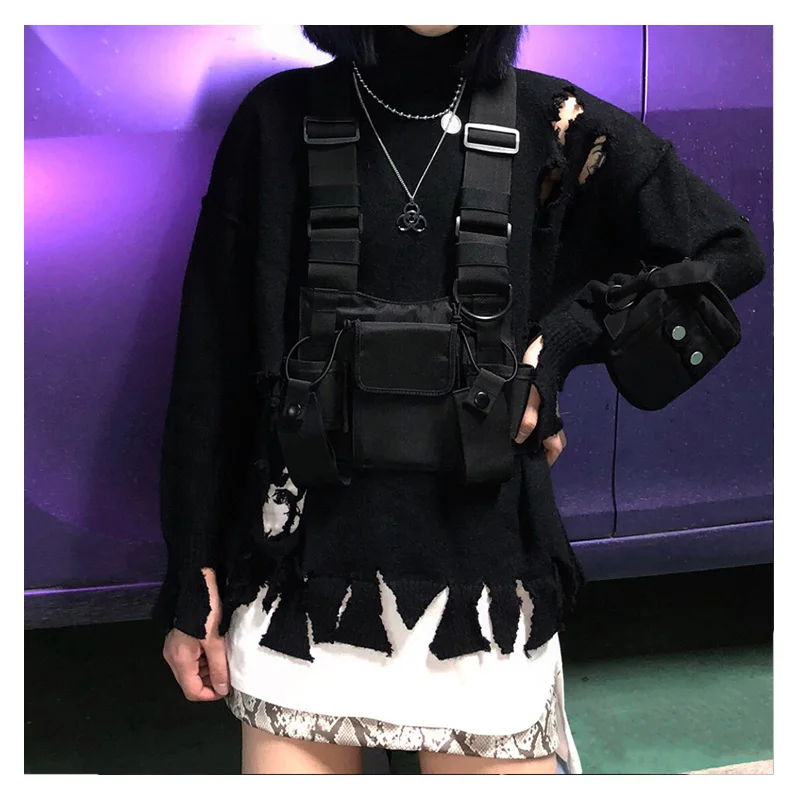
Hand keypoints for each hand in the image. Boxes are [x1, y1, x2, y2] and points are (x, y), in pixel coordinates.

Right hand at [162, 567, 229, 701]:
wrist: (198, 586)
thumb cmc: (207, 613)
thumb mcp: (217, 642)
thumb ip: (219, 668)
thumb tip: (222, 690)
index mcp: (179, 660)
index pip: (192, 692)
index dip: (210, 695)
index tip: (227, 688)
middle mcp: (172, 657)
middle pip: (190, 682)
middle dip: (210, 681)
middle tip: (228, 672)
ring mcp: (174, 648)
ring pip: (191, 670)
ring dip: (208, 670)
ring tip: (225, 660)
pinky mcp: (179, 639)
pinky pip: (191, 658)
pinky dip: (204, 659)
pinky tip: (217, 650)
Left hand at [514, 335, 566, 466]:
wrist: (546, 344)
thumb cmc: (539, 367)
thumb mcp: (530, 391)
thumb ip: (527, 415)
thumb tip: (520, 439)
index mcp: (551, 416)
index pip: (555, 445)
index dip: (548, 459)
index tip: (535, 467)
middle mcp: (550, 414)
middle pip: (550, 439)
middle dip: (540, 451)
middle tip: (521, 459)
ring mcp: (546, 406)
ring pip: (543, 429)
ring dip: (533, 439)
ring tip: (516, 446)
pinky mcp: (538, 397)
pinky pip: (536, 417)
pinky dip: (527, 425)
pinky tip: (515, 426)